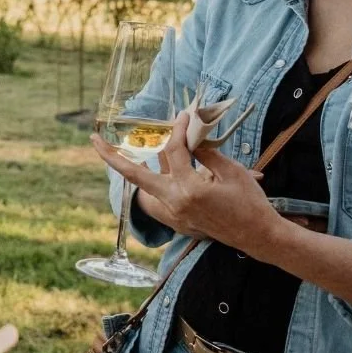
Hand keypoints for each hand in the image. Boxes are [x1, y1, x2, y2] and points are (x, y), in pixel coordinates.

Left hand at [91, 111, 284, 254]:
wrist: (258, 236)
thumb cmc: (250, 202)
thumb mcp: (231, 171)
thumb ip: (205, 153)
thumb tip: (188, 137)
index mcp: (190, 190)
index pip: (175, 151)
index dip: (179, 130)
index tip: (184, 116)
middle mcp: (175, 203)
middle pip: (134, 176)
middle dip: (111, 157)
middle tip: (93, 139)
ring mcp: (173, 214)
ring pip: (143, 187)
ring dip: (129, 169)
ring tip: (110, 150)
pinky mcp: (177, 220)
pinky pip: (156, 197)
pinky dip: (149, 182)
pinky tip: (147, 168)